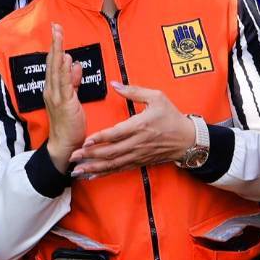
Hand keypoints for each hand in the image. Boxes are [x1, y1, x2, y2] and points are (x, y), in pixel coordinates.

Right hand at [43, 23, 86, 172]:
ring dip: (58, 51)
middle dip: (55, 43)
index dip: (55, 47)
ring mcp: (56, 96)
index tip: (57, 31)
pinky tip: (66, 58)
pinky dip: (64, 69)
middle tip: (56, 26)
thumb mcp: (72, 98)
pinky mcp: (64, 103)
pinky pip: (64, 82)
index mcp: (53, 89)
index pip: (54, 64)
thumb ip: (73, 81)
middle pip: (52, 62)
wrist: (64, 145)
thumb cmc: (68, 124)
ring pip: (56, 68)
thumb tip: (76, 64)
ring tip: (58, 34)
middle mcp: (51, 90)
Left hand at [69, 82, 195, 177]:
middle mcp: (138, 143)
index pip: (116, 134)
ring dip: (94, 167)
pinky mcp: (139, 161)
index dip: (100, 139)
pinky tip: (92, 175)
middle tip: (73, 156)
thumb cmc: (172, 116)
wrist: (187, 139)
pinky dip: (105, 173)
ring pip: (113, 163)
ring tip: (77, 170)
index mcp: (140, 126)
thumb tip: (114, 84)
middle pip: (111, 152)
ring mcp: (138, 154)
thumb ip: (133, 91)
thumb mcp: (157, 97)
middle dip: (90, 156)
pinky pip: (119, 169)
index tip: (85, 141)